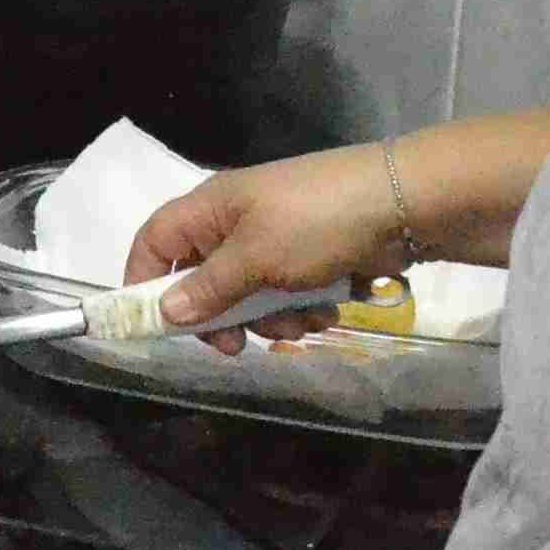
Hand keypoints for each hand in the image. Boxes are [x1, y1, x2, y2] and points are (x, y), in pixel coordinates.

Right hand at [121, 148, 401, 345]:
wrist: (405, 204)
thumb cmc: (318, 223)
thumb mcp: (256, 258)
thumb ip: (208, 288)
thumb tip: (163, 311)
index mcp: (211, 208)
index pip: (154, 241)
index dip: (144, 281)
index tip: (154, 325)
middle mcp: (237, 221)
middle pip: (202, 279)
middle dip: (221, 316)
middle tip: (237, 346)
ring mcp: (276, 239)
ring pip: (248, 295)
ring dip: (269, 318)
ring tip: (301, 321)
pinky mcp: (311, 256)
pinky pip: (287, 294)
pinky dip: (301, 308)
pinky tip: (327, 308)